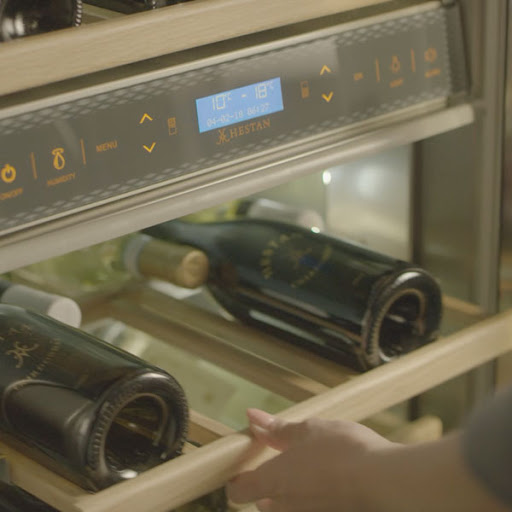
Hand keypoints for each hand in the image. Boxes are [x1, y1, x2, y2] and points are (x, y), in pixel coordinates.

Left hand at [226, 409, 396, 511]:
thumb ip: (278, 428)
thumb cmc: (344, 452)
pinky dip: (315, 497)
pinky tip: (333, 480)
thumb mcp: (308, 430)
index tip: (244, 464)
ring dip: (294, 491)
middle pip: (265, 502)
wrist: (385, 482)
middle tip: (287, 460)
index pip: (237, 491)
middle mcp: (286, 508)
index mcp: (273, 482)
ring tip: (315, 468)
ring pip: (289, 507)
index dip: (237, 478)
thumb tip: (252, 418)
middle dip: (271, 484)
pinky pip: (312, 508)